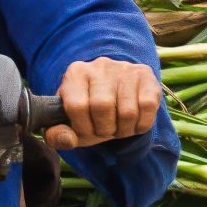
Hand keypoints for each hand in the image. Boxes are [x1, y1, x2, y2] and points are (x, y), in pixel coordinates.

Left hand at [44, 57, 160, 149]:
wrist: (116, 96)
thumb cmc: (90, 113)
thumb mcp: (71, 125)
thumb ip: (58, 135)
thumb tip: (66, 140)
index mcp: (75, 74)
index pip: (76, 105)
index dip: (83, 127)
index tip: (86, 131)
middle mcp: (99, 66)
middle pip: (102, 106)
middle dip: (104, 129)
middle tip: (105, 130)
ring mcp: (124, 68)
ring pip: (127, 111)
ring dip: (124, 130)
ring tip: (119, 127)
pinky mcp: (146, 74)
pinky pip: (147, 106)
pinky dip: (141, 124)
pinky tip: (134, 122)